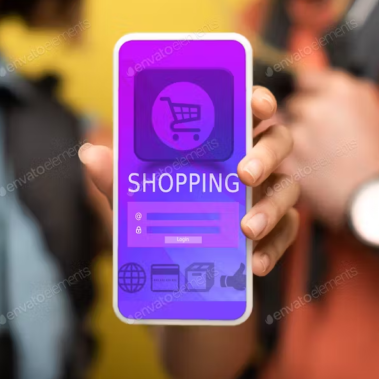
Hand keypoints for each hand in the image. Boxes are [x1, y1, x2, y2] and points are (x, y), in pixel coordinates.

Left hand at [79, 86, 299, 275]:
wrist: (174, 278)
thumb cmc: (158, 222)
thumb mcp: (133, 202)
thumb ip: (116, 179)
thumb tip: (89, 155)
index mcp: (223, 141)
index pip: (248, 109)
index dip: (259, 100)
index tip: (257, 103)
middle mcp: (252, 161)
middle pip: (278, 142)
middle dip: (266, 154)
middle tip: (244, 173)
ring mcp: (268, 196)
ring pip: (288, 189)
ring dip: (271, 207)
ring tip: (246, 229)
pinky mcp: (275, 232)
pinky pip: (287, 234)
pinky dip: (273, 248)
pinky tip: (254, 262)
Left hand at [283, 69, 378, 228]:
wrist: (377, 199)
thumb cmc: (378, 156)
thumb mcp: (370, 108)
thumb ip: (343, 89)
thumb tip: (316, 82)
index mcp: (339, 89)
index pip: (305, 80)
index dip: (306, 96)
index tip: (309, 107)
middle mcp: (316, 107)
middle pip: (291, 106)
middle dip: (297, 120)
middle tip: (316, 139)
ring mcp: (299, 135)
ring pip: (277, 131)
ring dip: (286, 142)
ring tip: (310, 159)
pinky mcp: (288, 163)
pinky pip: (274, 157)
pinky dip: (279, 165)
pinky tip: (298, 173)